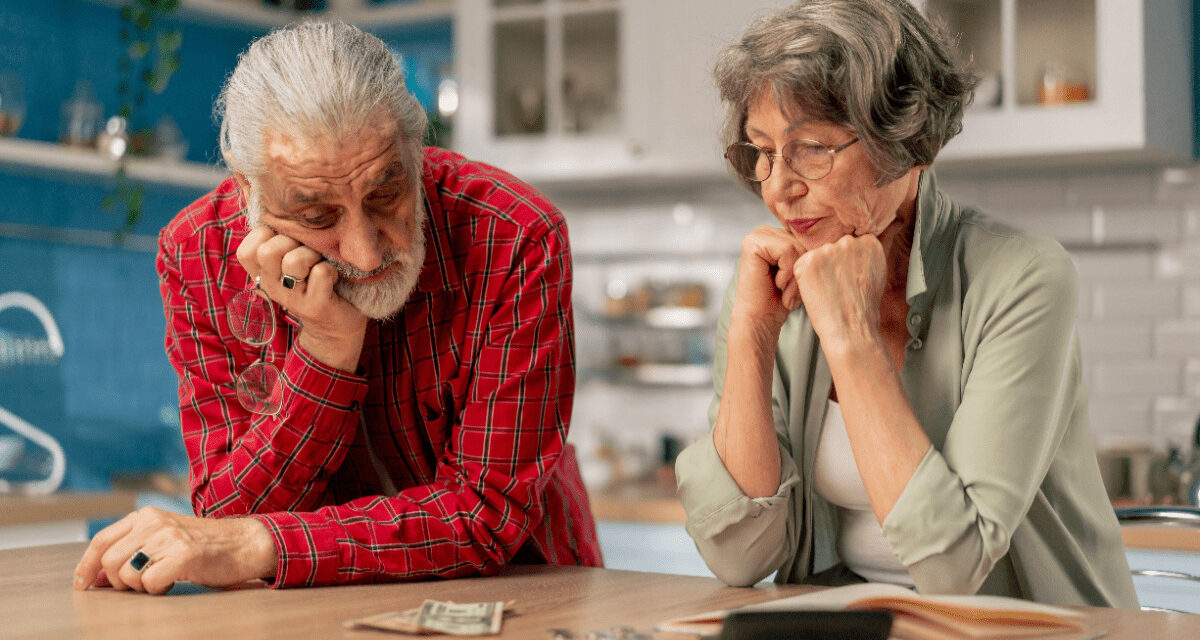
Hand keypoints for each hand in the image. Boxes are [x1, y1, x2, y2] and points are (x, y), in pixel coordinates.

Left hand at [73, 507, 276, 594]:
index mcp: (145, 516)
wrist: (245, 543)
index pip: (101, 540)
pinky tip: (173, 582)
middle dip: (118, 581)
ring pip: (126, 574)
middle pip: (109, 561)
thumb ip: (132, 549)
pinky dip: (158, 589)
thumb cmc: (204, 546)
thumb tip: (94, 577)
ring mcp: (169, 537)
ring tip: (161, 580)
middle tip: (141, 584)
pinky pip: (150, 583)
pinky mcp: (184, 555)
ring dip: (140, 586)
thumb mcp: (164, 537)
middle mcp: (154, 522)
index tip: (82, 585)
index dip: (85, 566)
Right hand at [236, 226, 367, 370]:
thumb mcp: (291, 258)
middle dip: (291, 242)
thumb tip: (265, 197)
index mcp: (262, 274)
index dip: (267, 237)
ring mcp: (292, 299)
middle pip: (268, 251)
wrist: (335, 325)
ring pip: (294, 260)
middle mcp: (271, 288)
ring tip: (320, 263)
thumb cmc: (314, 280)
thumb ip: (279, 235)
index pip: (247, 249)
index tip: (285, 241)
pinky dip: (331, 269)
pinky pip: (321, 272)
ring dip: (312, 255)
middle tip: (307, 252)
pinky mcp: (316, 306)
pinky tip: (334, 277)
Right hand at [731, 226, 805, 332]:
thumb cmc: (783, 300)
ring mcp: (757, 235)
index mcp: (776, 234)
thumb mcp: (803, 271)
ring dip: (795, 274)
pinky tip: (777, 285)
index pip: (809, 238)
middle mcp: (765, 231)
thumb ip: (811, 251)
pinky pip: (788, 250)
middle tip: (789, 291)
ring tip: (785, 290)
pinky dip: (787, 273)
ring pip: (797, 246)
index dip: (810, 264)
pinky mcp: (753, 244)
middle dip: (803, 270)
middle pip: (803, 241)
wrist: (761, 321)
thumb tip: (840, 237)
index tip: (797, 286)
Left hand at [792, 233, 887, 351]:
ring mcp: (828, 250)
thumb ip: (866, 255)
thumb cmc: (863, 307)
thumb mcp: (876, 274)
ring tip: (829, 290)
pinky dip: (804, 279)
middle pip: (832, 248)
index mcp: (868, 242)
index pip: (850, 244)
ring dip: (818, 271)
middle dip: (831, 264)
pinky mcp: (810, 260)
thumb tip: (857, 247)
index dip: (846, 263)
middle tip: (837, 285)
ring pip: (816, 256)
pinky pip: (801, 265)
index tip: (848, 276)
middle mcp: (849, 242)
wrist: (851, 327)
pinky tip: (817, 291)